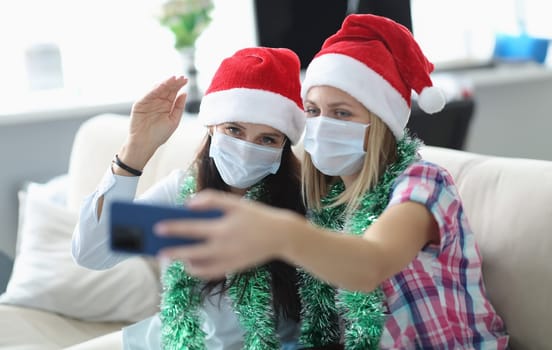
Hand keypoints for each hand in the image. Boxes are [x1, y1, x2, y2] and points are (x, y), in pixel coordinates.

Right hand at [119, 76, 187, 169]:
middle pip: (167, 89)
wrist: (145, 143)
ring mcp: (149, 102)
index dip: (179, 85)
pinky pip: (148, 95)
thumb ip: (179, 107)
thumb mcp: (174, 120)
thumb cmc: (160, 134)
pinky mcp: (140, 104)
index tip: (186, 80)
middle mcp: (158, 101)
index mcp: (167, 105)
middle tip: (181, 77)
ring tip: (173, 79)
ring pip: (157, 89)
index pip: (174, 92)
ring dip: (165, 83)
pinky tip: (162, 85)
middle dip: (174, 82)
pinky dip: (154, 89)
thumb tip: (184, 93)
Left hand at [155, 190, 300, 279]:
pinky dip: (198, 271)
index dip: (173, 228)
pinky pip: (210, 273)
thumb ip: (211, 200)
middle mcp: (223, 247)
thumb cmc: (256, 216)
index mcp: (222, 228)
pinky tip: (190, 265)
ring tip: (173, 258)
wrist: (281, 236)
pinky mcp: (232, 268)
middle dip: (173, 252)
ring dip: (184, 262)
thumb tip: (188, 204)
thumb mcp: (236, 203)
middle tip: (158, 251)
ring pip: (199, 266)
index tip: (158, 228)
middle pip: (191, 252)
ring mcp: (227, 260)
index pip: (191, 229)